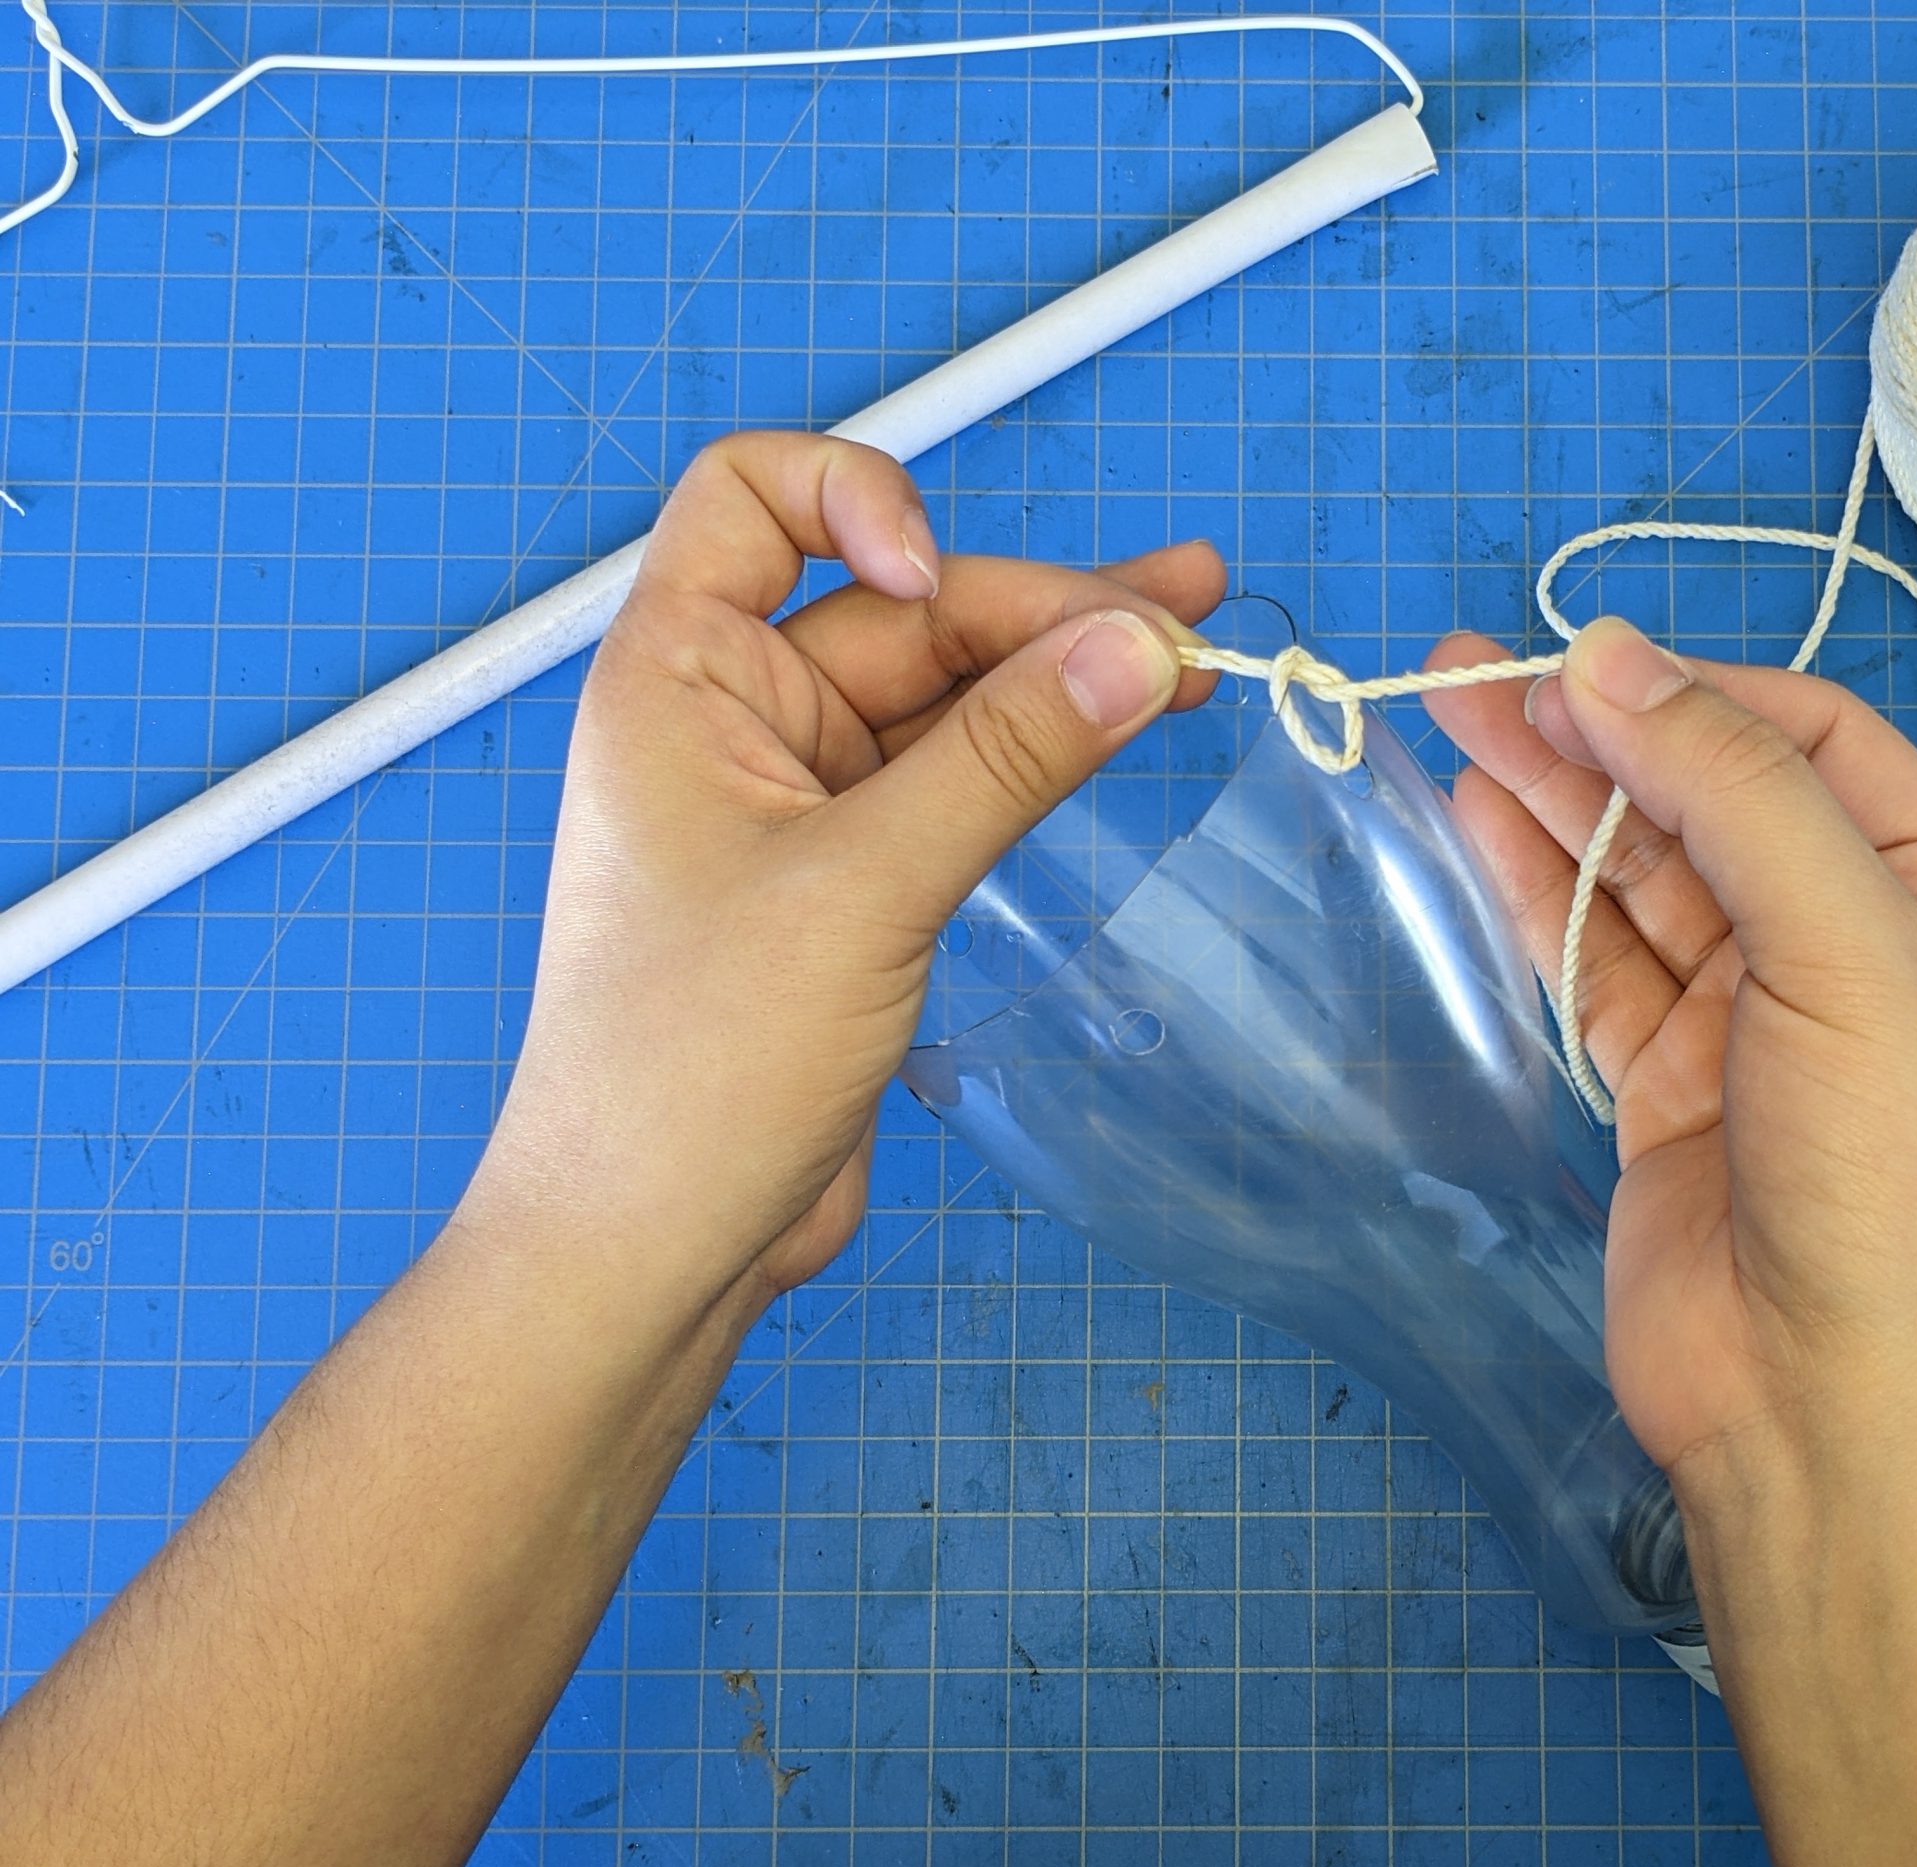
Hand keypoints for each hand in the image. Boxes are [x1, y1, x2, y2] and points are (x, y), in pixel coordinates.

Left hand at [454, 432, 1224, 1304]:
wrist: (650, 1247)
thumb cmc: (694, 1066)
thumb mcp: (865, 889)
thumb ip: (1008, 759)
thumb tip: (1138, 646)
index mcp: (679, 678)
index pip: (753, 497)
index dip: (858, 497)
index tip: (940, 575)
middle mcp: (734, 720)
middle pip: (900, 607)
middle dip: (1035, 609)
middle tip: (1181, 632)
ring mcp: (798, 803)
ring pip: (944, 697)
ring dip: (1059, 674)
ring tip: (1194, 646)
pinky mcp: (852, 881)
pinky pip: (953, 780)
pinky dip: (1036, 755)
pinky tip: (1120, 734)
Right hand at [1421, 617, 1916, 1511]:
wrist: (1840, 1420)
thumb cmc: (1898, 1187)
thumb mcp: (1854, 952)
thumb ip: (1736, 793)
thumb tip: (1610, 658)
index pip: (1811, 740)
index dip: (1693, 690)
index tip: (1575, 664)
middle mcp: (1851, 946)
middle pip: (1709, 797)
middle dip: (1597, 731)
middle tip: (1467, 673)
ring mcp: (1753, 1022)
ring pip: (1638, 873)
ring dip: (1547, 797)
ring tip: (1444, 716)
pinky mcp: (1664, 1091)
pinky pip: (1593, 961)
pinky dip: (1533, 892)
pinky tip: (1473, 825)